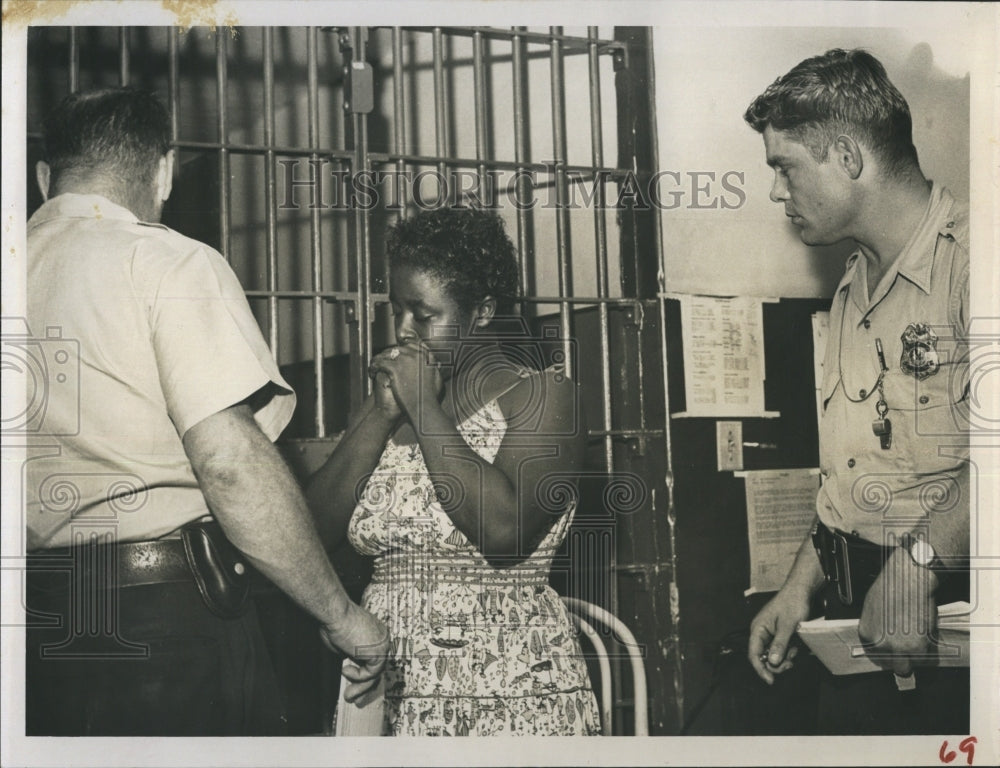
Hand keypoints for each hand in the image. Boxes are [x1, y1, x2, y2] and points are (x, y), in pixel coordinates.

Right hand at [319, 602, 390, 702]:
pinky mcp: (380, 652)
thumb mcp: (343, 644)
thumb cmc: (335, 623)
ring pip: (375, 673)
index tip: (353, 685)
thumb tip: (348, 667)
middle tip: (352, 697)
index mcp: (376, 634)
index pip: (374, 659)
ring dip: (360, 687)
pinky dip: (357, 677)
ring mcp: (383, 645)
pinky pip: (371, 673)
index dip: (364, 674)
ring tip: (348, 695)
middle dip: (364, 685)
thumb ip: (349, 655)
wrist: (335, 614)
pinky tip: (345, 670)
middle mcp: (383, 639)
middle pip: (377, 667)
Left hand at [369, 341, 442, 416]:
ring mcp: (405, 360)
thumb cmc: (430, 397)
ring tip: (374, 366)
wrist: (424, 406)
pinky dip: (373, 367)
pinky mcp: (395, 368)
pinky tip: (372, 372)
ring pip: (386, 354)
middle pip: (398, 349)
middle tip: (383, 362)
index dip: (401, 350)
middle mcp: (416, 354)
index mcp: (426, 356)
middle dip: (389, 355)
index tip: (396, 355)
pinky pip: (379, 363)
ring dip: (379, 359)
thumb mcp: (437, 378)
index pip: (411, 346)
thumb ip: (434, 367)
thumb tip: (432, 363)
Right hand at [748, 587, 809, 683]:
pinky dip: (788, 652)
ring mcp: (770, 634)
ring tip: (795, 651)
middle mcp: (761, 632)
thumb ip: (780, 644)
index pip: (753, 653)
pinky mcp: (778, 634)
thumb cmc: (792, 604)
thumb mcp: (788, 625)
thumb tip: (772, 662)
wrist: (800, 591)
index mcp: (758, 629)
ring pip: (773, 655)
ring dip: (784, 658)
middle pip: (763, 657)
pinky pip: (780, 649)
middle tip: (791, 664)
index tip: (771, 680)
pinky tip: (796, 647)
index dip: (760, 669)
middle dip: (776, 664)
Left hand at [858, 548, 938, 675]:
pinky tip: (927, 634)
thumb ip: (876, 627)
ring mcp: (899, 648)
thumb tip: (882, 636)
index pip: (877, 656)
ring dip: (917, 656)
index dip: (890, 653)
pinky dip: (930, 649)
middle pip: (894, 666)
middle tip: (910, 649)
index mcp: (867, 635)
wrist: (908, 580)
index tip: (897, 649)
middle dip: (903, 660)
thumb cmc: (890, 587)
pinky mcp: (918, 647)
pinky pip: (927, 658)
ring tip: (919, 640)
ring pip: (911, 665)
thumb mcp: (872, 608)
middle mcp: (881, 645)